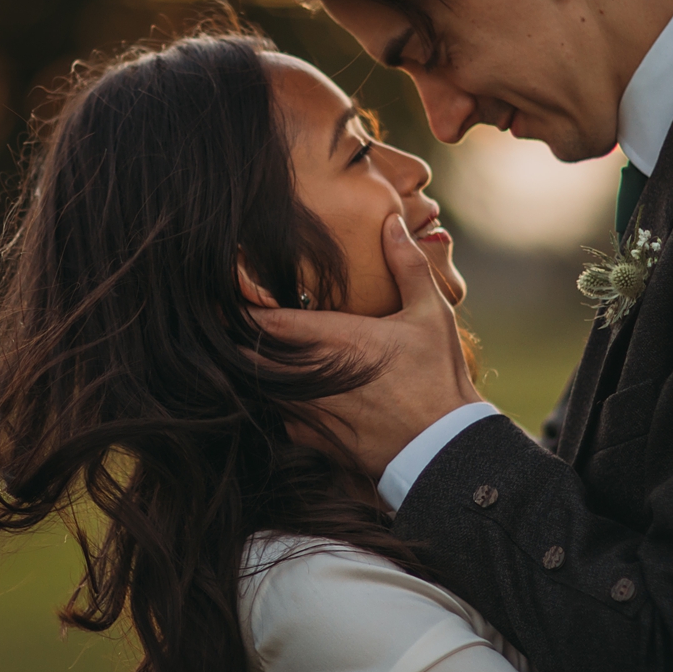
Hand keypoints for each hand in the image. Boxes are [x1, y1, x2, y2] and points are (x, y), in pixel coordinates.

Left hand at [250, 214, 478, 476]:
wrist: (446, 450)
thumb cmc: (439, 378)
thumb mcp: (431, 314)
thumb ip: (407, 264)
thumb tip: (391, 221)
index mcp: (338, 340)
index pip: (268, 322)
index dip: (242, 307)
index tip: (229, 292)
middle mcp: (314, 376)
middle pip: (250, 355)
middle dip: (237, 338)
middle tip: (226, 319)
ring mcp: (311, 412)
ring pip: (260, 387)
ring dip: (253, 368)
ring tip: (245, 350)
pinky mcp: (315, 440)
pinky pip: (279, 419)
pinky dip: (275, 402)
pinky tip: (283, 390)